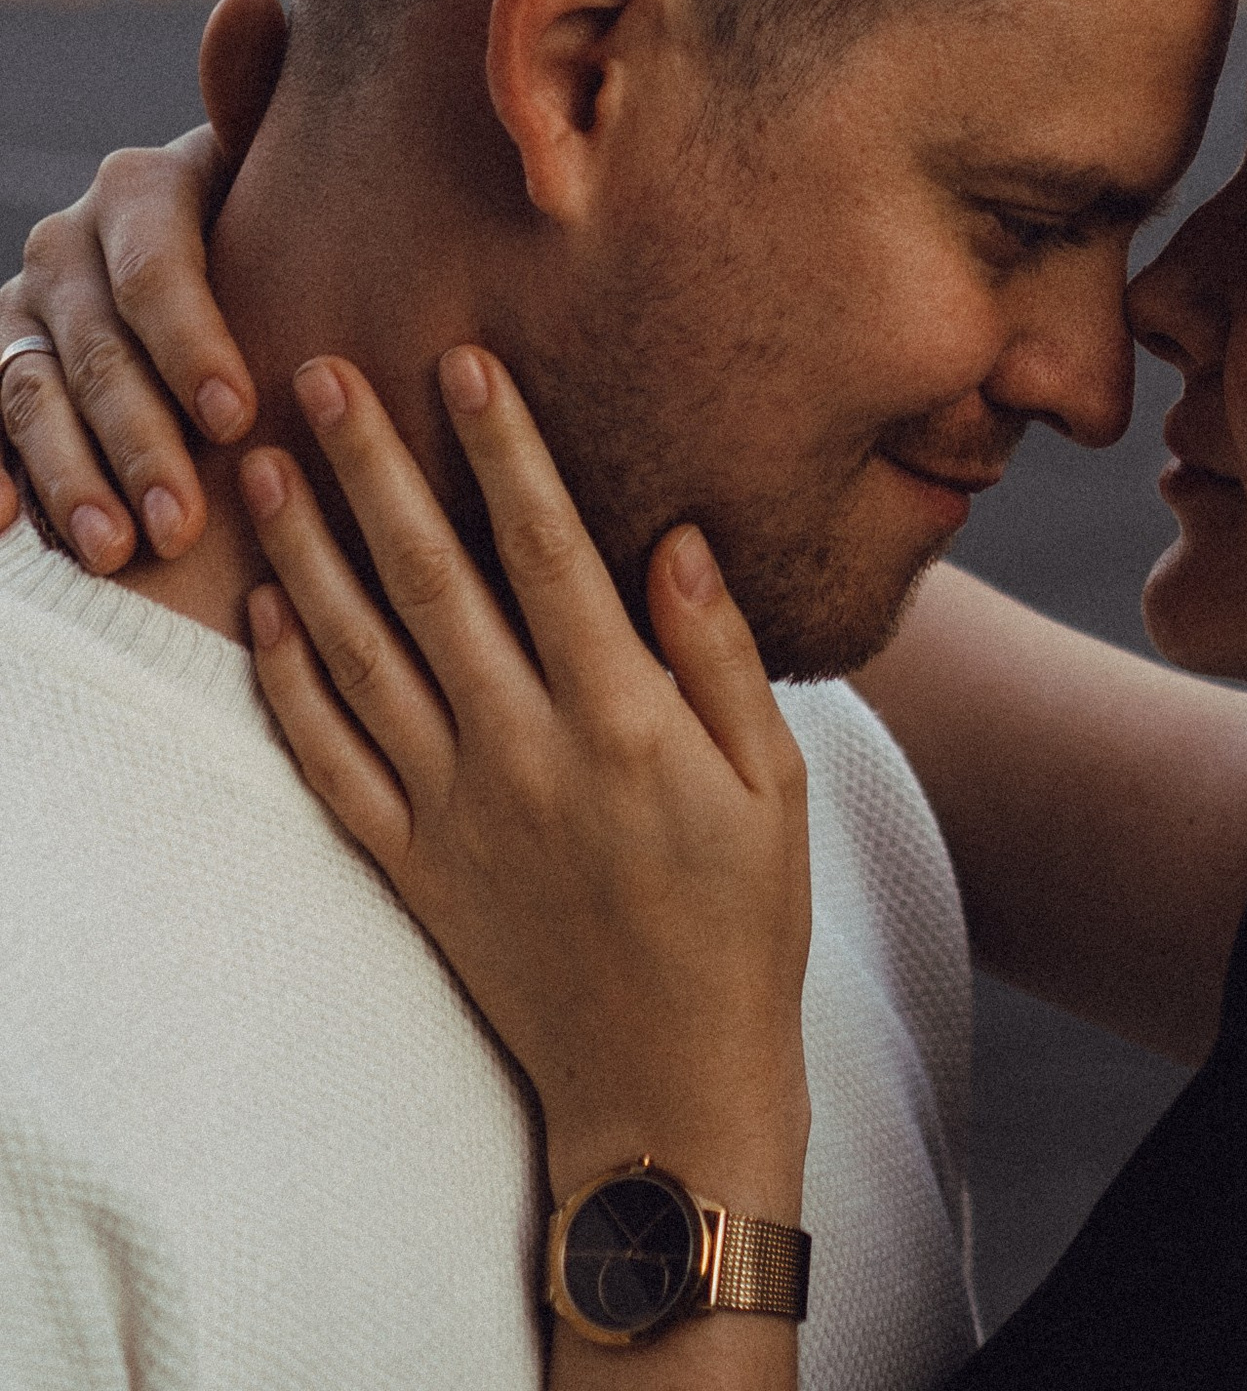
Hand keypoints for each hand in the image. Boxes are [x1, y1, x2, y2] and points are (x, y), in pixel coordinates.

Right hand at [0, 0, 280, 564]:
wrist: (220, 269)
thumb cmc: (271, 218)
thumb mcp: (273, 165)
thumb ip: (259, 100)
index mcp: (138, 187)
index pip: (158, 268)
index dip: (195, 341)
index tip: (242, 412)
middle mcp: (63, 242)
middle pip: (96, 351)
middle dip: (139, 439)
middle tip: (184, 520)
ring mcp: (18, 311)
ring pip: (30, 397)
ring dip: (69, 477)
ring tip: (119, 553)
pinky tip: (8, 526)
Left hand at [242, 346, 811, 1227]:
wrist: (667, 1087)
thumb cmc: (744, 922)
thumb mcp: (776, 780)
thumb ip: (721, 654)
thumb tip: (678, 538)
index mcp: (623, 719)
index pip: (547, 551)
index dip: (502, 451)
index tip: (464, 363)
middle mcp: (525, 753)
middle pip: (431, 582)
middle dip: (374, 469)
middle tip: (325, 375)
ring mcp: (457, 813)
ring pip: (361, 658)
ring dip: (308, 553)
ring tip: (266, 465)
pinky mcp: (414, 868)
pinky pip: (332, 764)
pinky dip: (291, 686)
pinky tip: (264, 614)